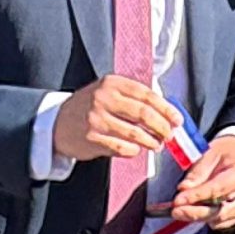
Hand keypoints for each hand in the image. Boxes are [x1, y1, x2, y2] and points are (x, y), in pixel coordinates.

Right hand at [52, 74, 179, 164]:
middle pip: (144, 113)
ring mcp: (96, 118)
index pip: (147, 94)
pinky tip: (137, 150)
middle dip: (162, 126)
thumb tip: (165, 112)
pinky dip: (134, 150)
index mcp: (112, 83)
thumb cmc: (89, 108)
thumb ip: (133, 98)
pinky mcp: (92, 138)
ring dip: (151, 141)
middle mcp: (104, 97)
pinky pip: (121, 147)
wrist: (56, 122)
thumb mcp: (108, 93)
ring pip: (135, 133)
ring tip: (157, 145)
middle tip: (170, 135)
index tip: (177, 120)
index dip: (166, 109)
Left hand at [169, 134, 234, 230]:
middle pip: (219, 211)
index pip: (217, 190)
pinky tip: (194, 210)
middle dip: (195, 213)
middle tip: (175, 211)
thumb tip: (184, 189)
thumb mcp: (212, 152)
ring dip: (197, 216)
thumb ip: (198, 171)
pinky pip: (220, 222)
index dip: (196, 196)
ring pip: (217, 219)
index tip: (178, 200)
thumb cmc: (228, 152)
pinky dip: (206, 218)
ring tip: (181, 210)